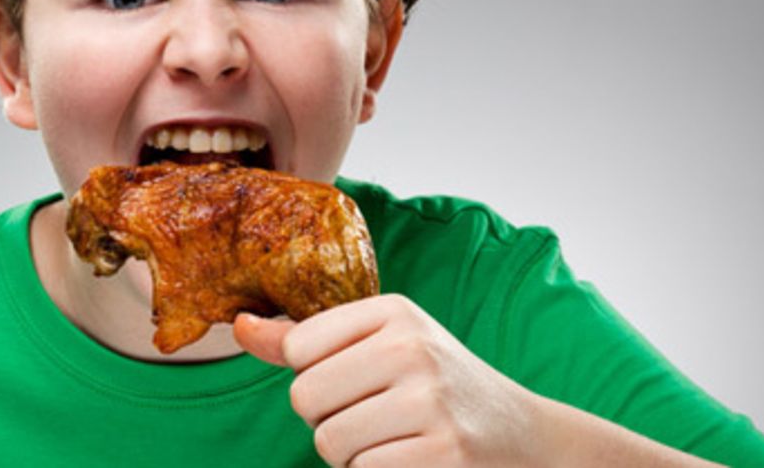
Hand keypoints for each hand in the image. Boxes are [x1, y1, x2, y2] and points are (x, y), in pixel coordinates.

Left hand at [234, 294, 543, 466]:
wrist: (524, 436)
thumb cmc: (434, 386)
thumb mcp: (379, 345)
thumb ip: (304, 340)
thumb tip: (238, 326)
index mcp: (393, 311)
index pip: (297, 347)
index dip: (313, 376)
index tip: (354, 379)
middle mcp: (412, 346)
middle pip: (305, 398)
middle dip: (327, 421)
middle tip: (373, 417)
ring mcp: (430, 401)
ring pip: (329, 443)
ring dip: (351, 454)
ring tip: (393, 439)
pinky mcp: (444, 452)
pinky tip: (411, 460)